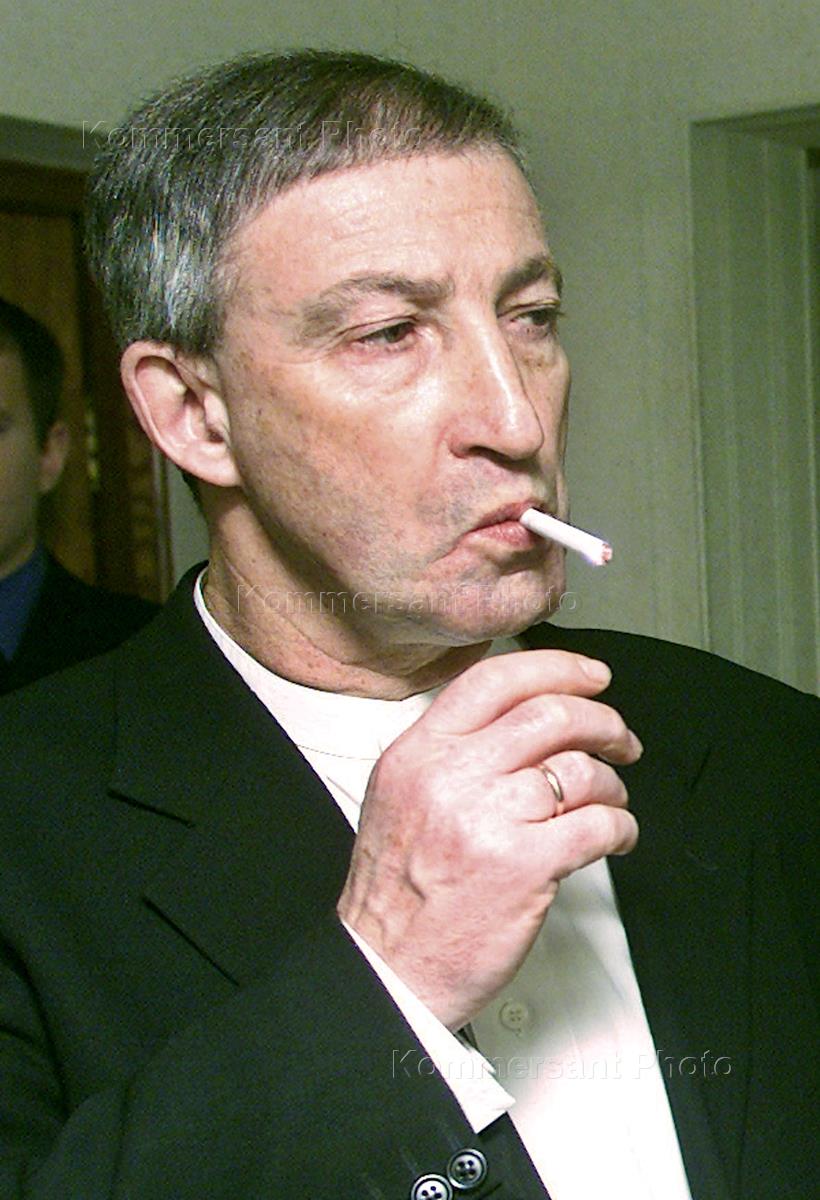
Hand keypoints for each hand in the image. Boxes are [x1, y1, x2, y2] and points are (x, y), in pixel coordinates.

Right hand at [337, 650, 640, 1029]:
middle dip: (601, 721)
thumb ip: (447, 754)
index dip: (555, 668)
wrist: (386, 970)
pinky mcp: (525, 866)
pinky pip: (597, 824)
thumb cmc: (396, 896)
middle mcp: (451, 778)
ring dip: (611, 781)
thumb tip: (516, 722)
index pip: (493, 681)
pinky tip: (616, 836)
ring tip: (612, 798)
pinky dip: (620, 826)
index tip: (589, 676)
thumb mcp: (398, 800)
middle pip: (549, 715)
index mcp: (417, 755)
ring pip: (579, 769)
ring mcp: (489, 819)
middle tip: (618, 737)